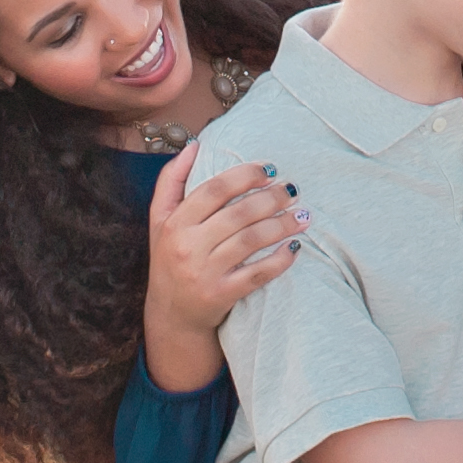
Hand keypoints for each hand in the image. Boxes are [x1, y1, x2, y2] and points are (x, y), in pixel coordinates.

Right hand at [142, 154, 304, 387]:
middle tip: (293, 191)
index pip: (214, 190)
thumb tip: (194, 146)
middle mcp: (188, 246)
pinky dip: (279, 260)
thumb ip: (171, 181)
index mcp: (175, 223)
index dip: (245, 175)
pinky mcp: (222, 295)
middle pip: (238, 214)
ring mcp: (205, 273)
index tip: (269, 169)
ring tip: (303, 215)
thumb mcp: (159, 220)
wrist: (170, 315)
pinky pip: (257, 274)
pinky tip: (295, 247)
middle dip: (271, 198)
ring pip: (251, 241)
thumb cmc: (169, 258)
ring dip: (282, 225)